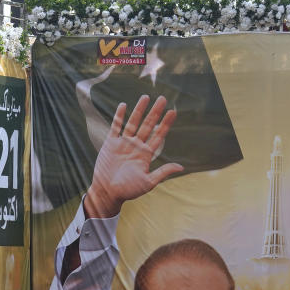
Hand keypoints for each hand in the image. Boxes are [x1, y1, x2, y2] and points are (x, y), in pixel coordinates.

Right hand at [84, 95, 182, 218]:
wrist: (107, 193)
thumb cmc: (128, 190)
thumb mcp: (148, 182)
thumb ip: (163, 172)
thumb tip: (181, 167)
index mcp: (146, 154)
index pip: (159, 135)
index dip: (166, 123)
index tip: (173, 112)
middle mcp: (136, 146)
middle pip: (148, 125)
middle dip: (155, 112)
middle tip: (163, 99)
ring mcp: (123, 143)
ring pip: (133, 122)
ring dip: (139, 110)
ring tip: (146, 97)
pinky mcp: (110, 144)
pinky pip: (115, 127)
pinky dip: (119, 116)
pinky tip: (123, 105)